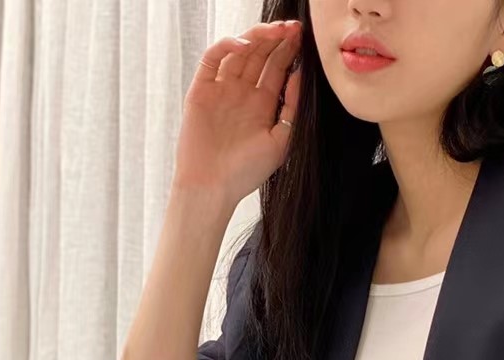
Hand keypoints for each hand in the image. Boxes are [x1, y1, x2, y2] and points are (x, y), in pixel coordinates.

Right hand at [173, 21, 302, 207]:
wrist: (213, 187)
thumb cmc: (246, 172)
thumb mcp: (280, 142)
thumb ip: (292, 110)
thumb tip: (300, 76)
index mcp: (262, 105)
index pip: (277, 68)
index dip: (289, 50)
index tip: (301, 37)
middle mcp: (242, 93)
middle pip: (260, 55)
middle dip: (276, 39)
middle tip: (292, 27)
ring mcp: (221, 89)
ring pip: (239, 52)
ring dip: (256, 38)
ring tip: (274, 30)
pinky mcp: (202, 89)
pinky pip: (213, 59)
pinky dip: (226, 47)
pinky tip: (244, 45)